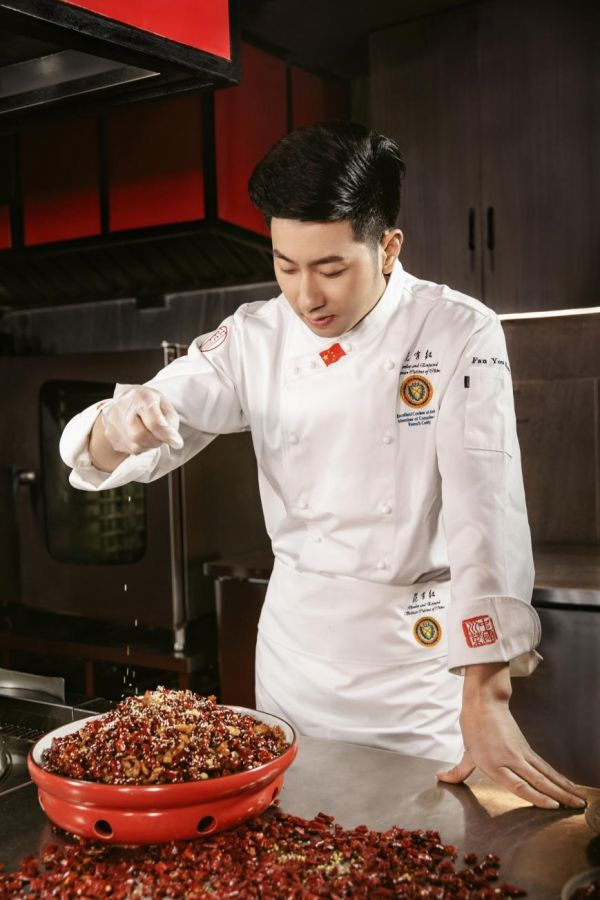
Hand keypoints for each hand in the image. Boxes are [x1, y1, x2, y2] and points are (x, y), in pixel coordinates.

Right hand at [102, 385, 183, 455]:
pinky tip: (139, 434)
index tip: (176, 442)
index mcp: (139, 397)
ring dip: (148, 445)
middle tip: (161, 437)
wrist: (124, 399)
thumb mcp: (164, 404)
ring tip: (149, 433)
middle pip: (140, 436)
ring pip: (135, 447)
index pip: (153, 422)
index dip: (167, 435)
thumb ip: (170, 422)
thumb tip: (174, 441)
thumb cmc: (146, 402)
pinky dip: (139, 446)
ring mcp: (112, 421)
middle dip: (156, 441)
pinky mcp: (109, 434)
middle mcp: (122, 407)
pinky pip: (128, 449)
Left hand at [437, 663, 586, 809]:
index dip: (536, 796)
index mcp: (493, 764)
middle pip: (538, 779)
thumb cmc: (473, 725)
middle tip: (574, 807)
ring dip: (563, 786)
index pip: (518, 784)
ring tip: (578, 799)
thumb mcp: (466, 750)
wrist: (485, 701)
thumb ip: (458, 771)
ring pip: (545, 772)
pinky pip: (544, 765)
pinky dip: (557, 776)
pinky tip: (567, 784)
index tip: (551, 805)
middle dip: (558, 795)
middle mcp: (510, 759)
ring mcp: (520, 753)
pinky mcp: (526, 748)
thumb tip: (442, 778)